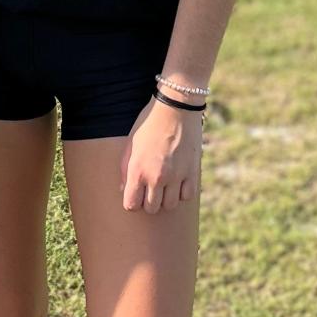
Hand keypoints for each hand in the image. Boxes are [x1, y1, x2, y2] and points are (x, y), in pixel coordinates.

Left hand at [120, 96, 201, 213]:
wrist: (176, 108)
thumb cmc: (149, 124)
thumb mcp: (130, 144)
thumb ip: (125, 169)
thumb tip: (124, 189)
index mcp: (137, 170)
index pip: (131, 205)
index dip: (132, 202)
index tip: (135, 194)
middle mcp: (156, 176)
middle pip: (151, 208)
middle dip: (149, 201)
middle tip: (150, 189)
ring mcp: (176, 176)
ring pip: (170, 205)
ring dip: (166, 198)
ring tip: (164, 185)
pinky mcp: (192, 172)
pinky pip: (186, 196)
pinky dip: (182, 192)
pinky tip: (178, 180)